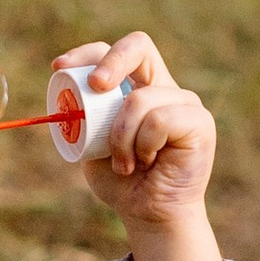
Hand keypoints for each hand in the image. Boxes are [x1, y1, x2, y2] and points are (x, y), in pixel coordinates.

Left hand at [55, 30, 215, 231]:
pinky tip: (148, 162)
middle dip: (111, 62)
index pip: (115, 52)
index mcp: (137, 86)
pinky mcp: (200, 122)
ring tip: (124, 163)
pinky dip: (143, 144)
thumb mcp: (89, 145)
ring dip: (121, 135)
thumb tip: (62, 99)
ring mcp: (184, 102)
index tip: (59, 68)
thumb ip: (82, 119)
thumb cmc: (121, 181)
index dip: (87, 54)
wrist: (148, 214)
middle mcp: (163, 87)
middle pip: (138, 46)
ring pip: (140, 98)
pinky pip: (160, 120)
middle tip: (95, 86)